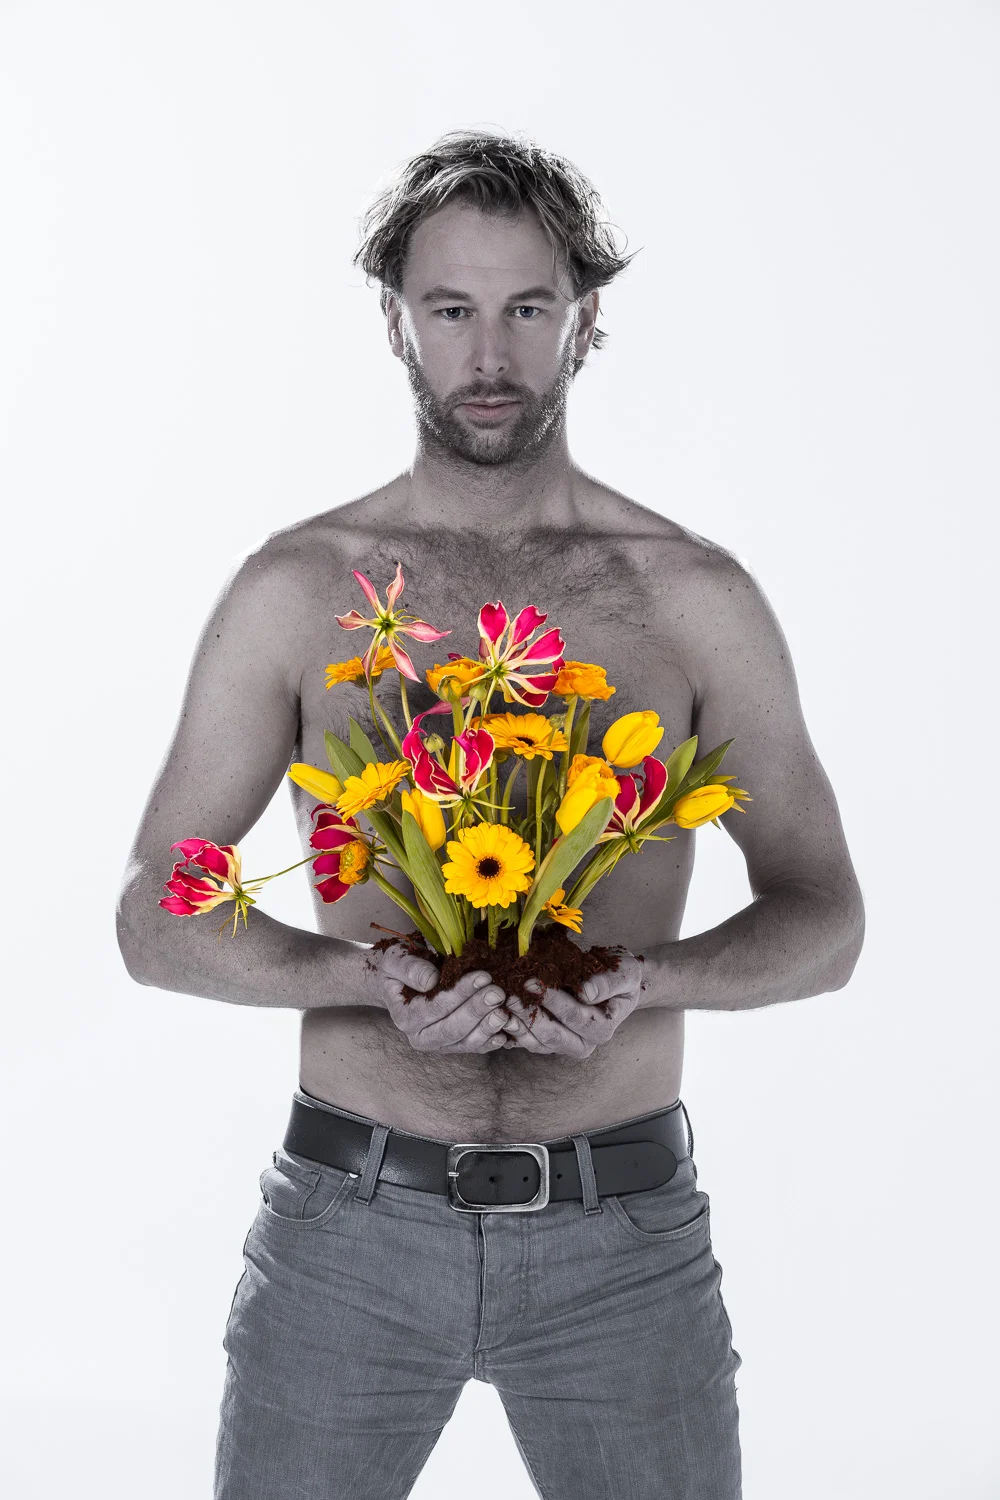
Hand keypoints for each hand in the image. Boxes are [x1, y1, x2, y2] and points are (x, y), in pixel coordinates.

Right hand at [372, 942, 513, 1053]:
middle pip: (453, 1028)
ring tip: (505, 1011)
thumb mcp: (396, 960)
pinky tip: (506, 1030)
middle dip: (477, 1010)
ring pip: (467, 1041)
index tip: (482, 977)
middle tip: (498, 992)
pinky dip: (492, 1040)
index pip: (436, 1008)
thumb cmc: (401, 967)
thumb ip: (409, 968)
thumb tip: (430, 981)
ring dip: (488, 1027)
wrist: (403, 982)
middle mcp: (422, 1037)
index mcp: (405, 1017)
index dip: (460, 994)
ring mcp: (441, 1044)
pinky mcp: (457, 1045)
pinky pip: (477, 1046)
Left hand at [502, 947, 645, 1055]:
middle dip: (529, 1015)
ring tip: (501, 1003)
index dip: (552, 1000)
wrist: (618, 983)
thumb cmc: (623, 977)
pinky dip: (513, 1030)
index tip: (532, 982)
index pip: (573, 1016)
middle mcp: (583, 1044)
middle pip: (551, 1035)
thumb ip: (608, 983)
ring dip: (517, 1024)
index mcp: (602, 1030)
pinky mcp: (548, 1041)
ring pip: (536, 1041)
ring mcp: (563, 1045)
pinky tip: (499, 1015)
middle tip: (510, 994)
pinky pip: (528, 1041)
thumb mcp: (625, 974)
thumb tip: (586, 993)